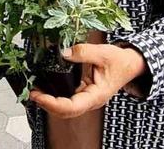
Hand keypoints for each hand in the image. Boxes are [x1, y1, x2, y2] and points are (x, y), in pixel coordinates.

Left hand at [29, 44, 146, 118]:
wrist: (131, 64)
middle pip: (66, 111)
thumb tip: (63, 53)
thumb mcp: (103, 53)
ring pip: (65, 108)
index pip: (72, 107)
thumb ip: (83, 52)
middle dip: (47, 104)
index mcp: (96, 95)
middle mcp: (90, 100)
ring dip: (49, 102)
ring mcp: (87, 98)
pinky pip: (67, 100)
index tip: (39, 95)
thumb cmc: (120, 61)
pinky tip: (45, 89)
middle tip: (32, 93)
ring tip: (35, 91)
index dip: (53, 104)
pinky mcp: (83, 93)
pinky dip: (55, 97)